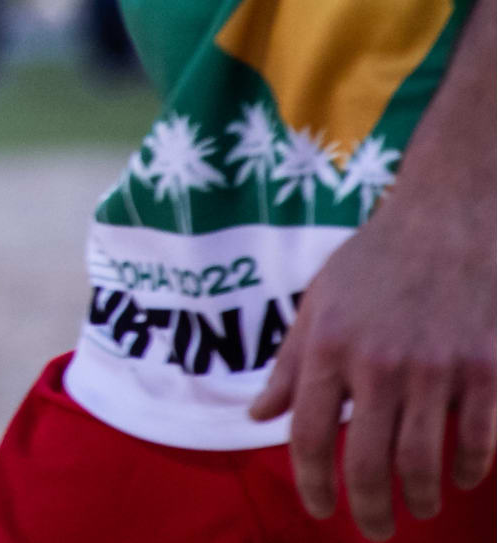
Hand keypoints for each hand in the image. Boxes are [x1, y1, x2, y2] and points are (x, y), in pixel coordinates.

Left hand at [248, 145, 494, 533]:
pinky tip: (459, 478)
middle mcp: (378, 364)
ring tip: (418, 508)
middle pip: (369, 464)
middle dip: (371, 511)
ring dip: (420, 498)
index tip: (321, 510)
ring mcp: (436, 370)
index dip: (313, 484)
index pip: (311, 437)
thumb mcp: (318, 304)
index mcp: (329, 347)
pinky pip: (478, 442)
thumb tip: (259, 415)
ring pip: (424, 463)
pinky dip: (468, 470)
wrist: (447, 222)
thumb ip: (291, 366)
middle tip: (376, 532)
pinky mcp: (485, 371)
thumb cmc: (374, 264)